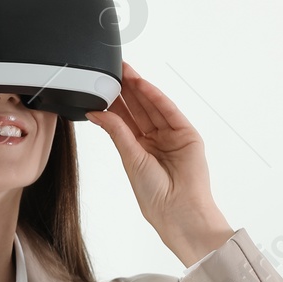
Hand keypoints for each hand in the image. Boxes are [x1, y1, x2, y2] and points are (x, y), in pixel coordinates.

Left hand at [86, 62, 234, 265]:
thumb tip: (95, 113)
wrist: (178, 210)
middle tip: (112, 71)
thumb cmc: (154, 195)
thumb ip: (116, 131)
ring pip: (153, 106)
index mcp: (139, 148)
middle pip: (139, 109)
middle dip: (126, 90)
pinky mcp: (187, 134)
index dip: (114, 102)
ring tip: (124, 72)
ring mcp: (172, 136)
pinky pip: (170, 111)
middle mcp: (156, 140)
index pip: (125, 119)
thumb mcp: (129, 158)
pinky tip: (143, 85)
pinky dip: (156, 97)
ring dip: (139, 88)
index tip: (101, 85)